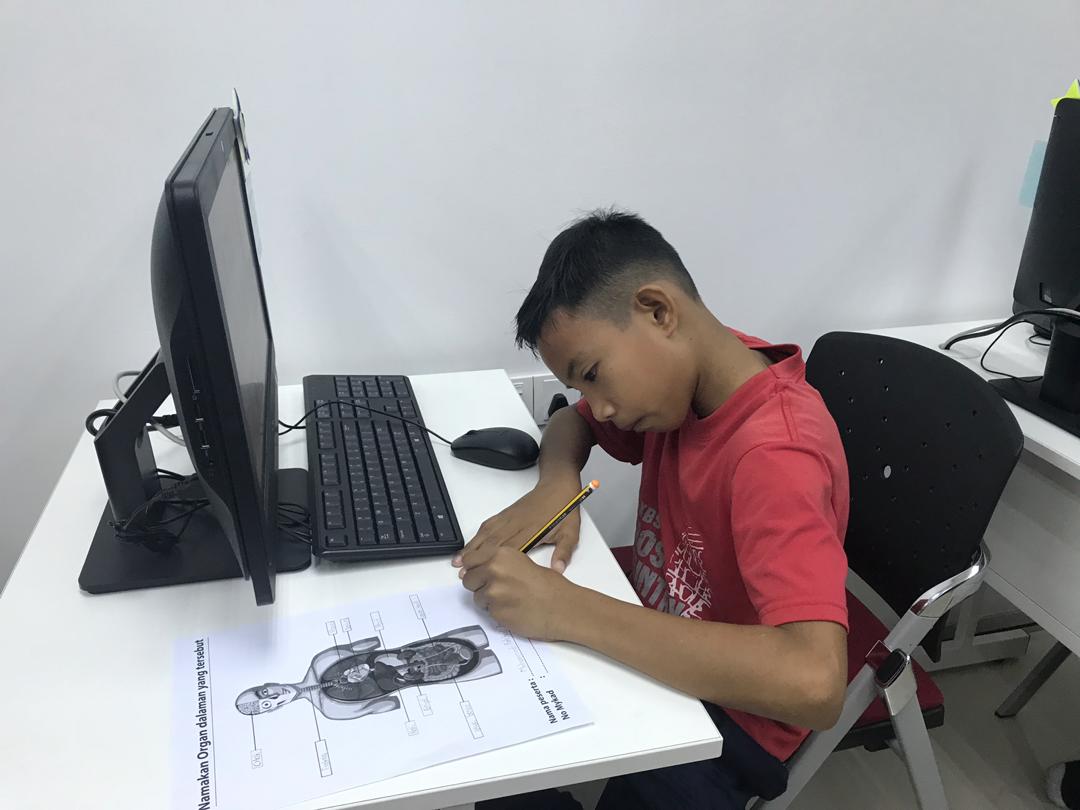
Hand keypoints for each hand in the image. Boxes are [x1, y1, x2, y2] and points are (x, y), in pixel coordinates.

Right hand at [452, 479, 582, 573]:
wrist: (558, 484)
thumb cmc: (564, 510)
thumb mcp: (571, 532)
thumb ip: (564, 551)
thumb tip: (557, 570)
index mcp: (532, 530)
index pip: (508, 549)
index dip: (492, 562)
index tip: (479, 573)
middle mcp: (516, 524)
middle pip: (491, 543)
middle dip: (475, 558)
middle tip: (461, 573)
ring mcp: (509, 518)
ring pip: (486, 533)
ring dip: (471, 547)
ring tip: (458, 561)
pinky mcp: (506, 513)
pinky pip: (488, 525)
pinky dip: (476, 535)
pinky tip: (469, 544)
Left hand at [459, 544, 577, 639]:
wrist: (562, 607)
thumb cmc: (549, 585)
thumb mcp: (521, 562)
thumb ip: (498, 564)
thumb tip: (480, 570)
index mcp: (500, 554)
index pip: (470, 560)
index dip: (474, 568)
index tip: (478, 573)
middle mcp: (493, 570)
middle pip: (468, 579)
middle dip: (479, 585)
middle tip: (497, 589)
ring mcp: (493, 592)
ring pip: (476, 597)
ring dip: (488, 600)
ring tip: (509, 600)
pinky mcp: (495, 612)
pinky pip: (487, 612)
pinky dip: (496, 612)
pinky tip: (513, 609)